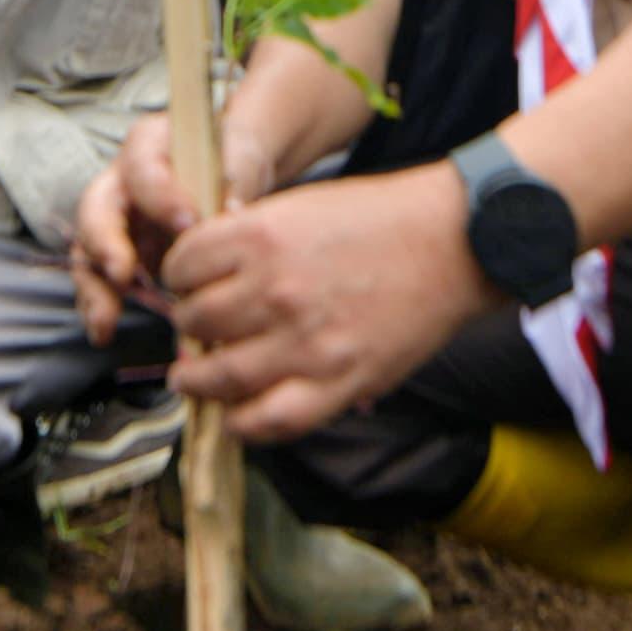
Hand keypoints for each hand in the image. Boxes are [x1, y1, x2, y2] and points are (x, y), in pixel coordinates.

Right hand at [70, 104, 288, 345]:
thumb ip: (234, 179)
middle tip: (122, 274)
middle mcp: (120, 181)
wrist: (230, 170)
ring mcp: (116, 219)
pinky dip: (100, 305)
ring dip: (94, 288)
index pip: (143, 167)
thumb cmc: (231, 158)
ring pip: (88, 252)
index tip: (189, 223)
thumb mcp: (238, 158)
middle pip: (96, 210)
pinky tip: (102, 331)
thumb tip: (232, 211)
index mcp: (148, 144)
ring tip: (103, 323)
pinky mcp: (121, 254)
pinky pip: (101, 280)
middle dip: (105, 245)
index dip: (161, 196)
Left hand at [155, 164, 497, 445]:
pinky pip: (268, 420)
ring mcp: (305, 342)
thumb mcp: (299, 205)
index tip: (187, 287)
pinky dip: (242, 425)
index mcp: (261, 237)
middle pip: (193, 322)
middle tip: (195, 332)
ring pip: (218, 376)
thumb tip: (201, 274)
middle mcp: (275, 291)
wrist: (453, 241)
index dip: (178, 279)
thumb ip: (247, 238)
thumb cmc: (380, 218)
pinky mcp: (338, 381)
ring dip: (197, 380)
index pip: (180, 269)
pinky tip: (234, 417)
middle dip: (188, 328)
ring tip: (194, 379)